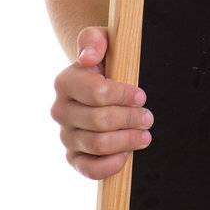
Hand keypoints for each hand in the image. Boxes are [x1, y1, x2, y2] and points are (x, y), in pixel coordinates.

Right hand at [51, 25, 153, 179]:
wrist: (98, 80)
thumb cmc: (104, 59)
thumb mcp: (102, 40)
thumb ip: (94, 40)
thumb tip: (89, 57)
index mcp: (65, 82)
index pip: (98, 93)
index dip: (124, 96)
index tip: (141, 96)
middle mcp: (60, 111)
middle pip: (100, 121)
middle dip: (130, 119)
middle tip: (148, 117)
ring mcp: (66, 135)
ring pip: (98, 144)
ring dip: (127, 140)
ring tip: (145, 134)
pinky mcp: (74, 156)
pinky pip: (89, 169)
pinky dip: (110, 165)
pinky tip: (127, 155)